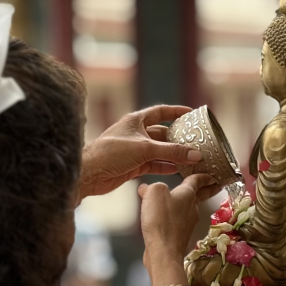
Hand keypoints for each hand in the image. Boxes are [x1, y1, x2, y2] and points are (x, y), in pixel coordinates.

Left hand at [79, 106, 202, 201]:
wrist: (89, 173)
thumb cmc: (111, 152)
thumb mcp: (145, 149)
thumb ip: (172, 151)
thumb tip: (196, 154)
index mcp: (136, 121)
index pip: (160, 112)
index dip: (176, 112)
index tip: (191, 113)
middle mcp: (136, 133)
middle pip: (162, 134)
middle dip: (178, 138)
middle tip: (196, 142)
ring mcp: (134, 150)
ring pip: (159, 151)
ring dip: (174, 155)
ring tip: (191, 158)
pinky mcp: (133, 165)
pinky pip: (154, 164)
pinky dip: (165, 166)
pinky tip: (178, 169)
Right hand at [138, 174, 217, 279]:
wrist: (163, 251)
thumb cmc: (161, 219)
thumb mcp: (154, 192)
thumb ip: (152, 186)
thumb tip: (146, 189)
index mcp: (188, 194)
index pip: (197, 180)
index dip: (203, 175)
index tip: (212, 175)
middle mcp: (192, 208)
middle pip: (200, 195)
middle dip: (208, 189)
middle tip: (216, 185)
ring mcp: (188, 223)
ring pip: (189, 208)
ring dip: (188, 203)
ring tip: (182, 199)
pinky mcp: (180, 235)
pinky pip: (179, 220)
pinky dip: (175, 215)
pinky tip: (166, 216)